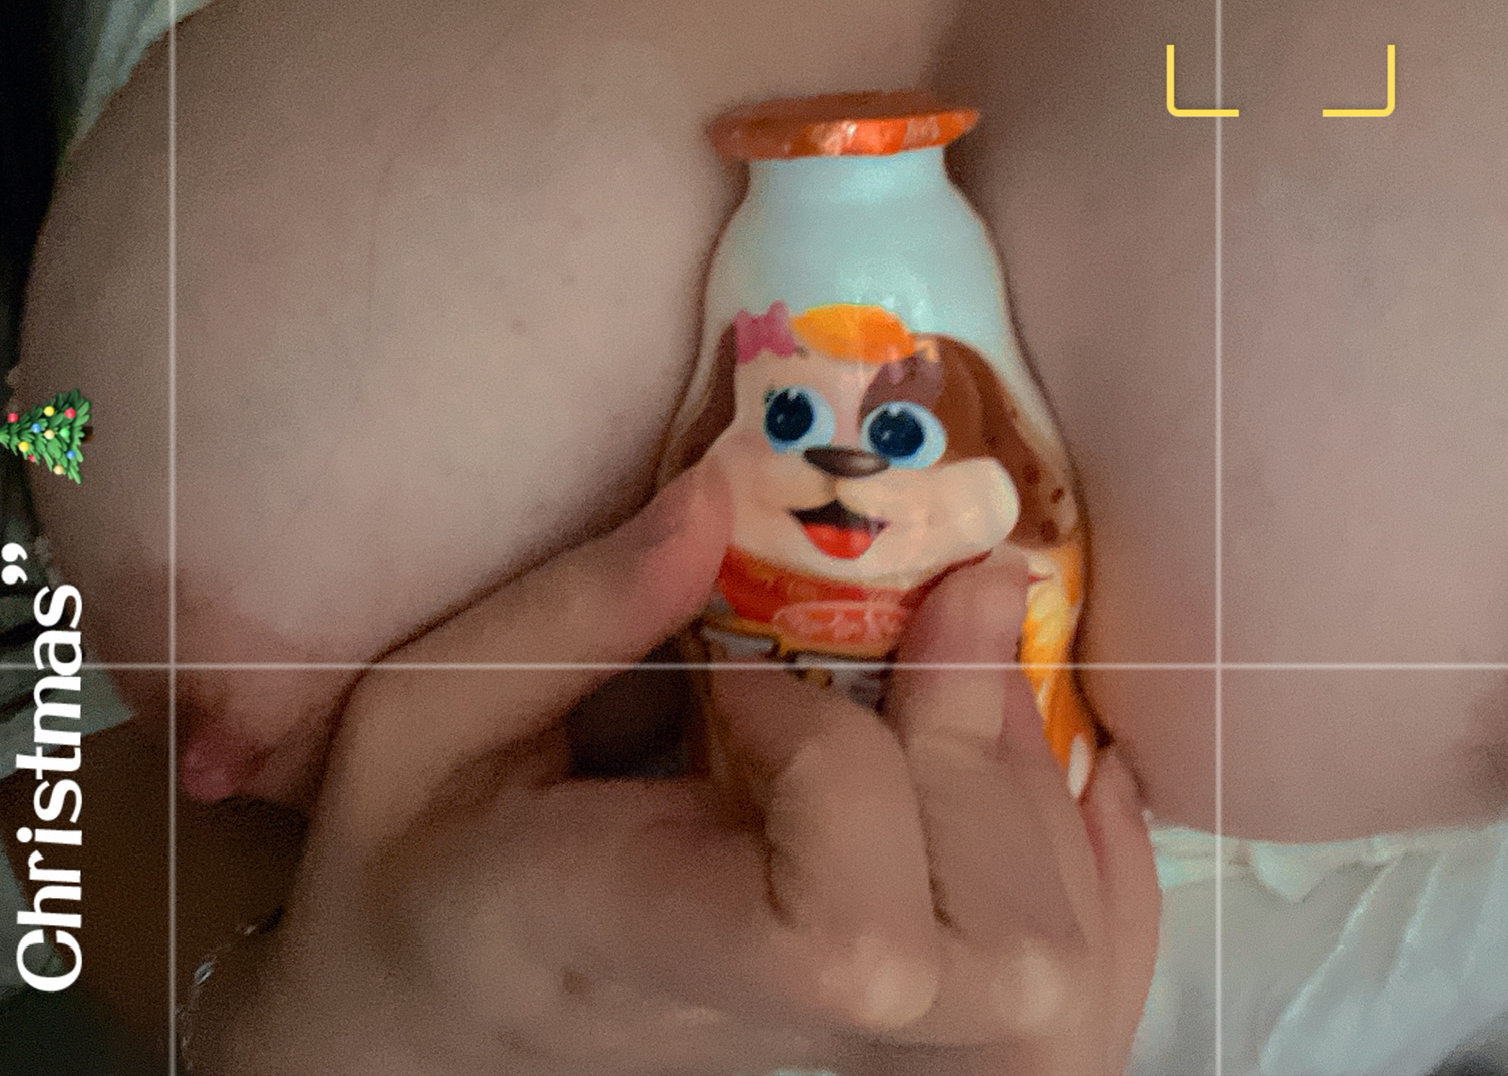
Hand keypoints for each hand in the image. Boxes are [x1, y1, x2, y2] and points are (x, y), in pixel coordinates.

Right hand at [195, 463, 1158, 1074]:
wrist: (425, 1011)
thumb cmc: (409, 858)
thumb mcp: (423, 713)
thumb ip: (570, 611)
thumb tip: (727, 488)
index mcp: (638, 942)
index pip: (844, 939)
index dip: (839, 778)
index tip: (735, 681)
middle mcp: (777, 1025)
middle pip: (997, 958)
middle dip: (978, 746)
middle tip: (905, 625)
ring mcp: (848, 1049)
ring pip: (1057, 972)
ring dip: (1033, 774)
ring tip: (943, 676)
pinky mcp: (888, 1029)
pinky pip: (1073, 991)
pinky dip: (1099, 860)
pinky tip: (1064, 757)